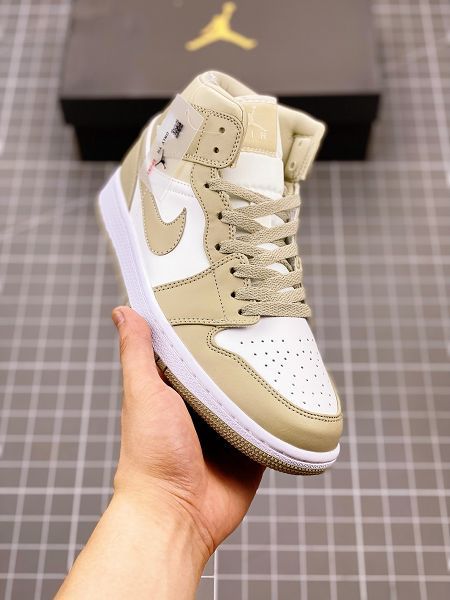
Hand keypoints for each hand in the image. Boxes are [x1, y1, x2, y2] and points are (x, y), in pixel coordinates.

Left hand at [112, 306, 264, 559]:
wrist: (176, 515)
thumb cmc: (150, 456)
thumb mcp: (144, 394)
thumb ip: (137, 353)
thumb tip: (122, 310)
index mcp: (175, 389)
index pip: (192, 348)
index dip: (205, 326)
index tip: (223, 298)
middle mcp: (202, 405)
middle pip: (226, 369)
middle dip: (243, 350)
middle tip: (267, 317)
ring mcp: (228, 426)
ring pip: (251, 393)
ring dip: (265, 378)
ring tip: (289, 345)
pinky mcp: (251, 446)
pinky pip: (271, 423)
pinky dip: (282, 409)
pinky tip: (297, 387)